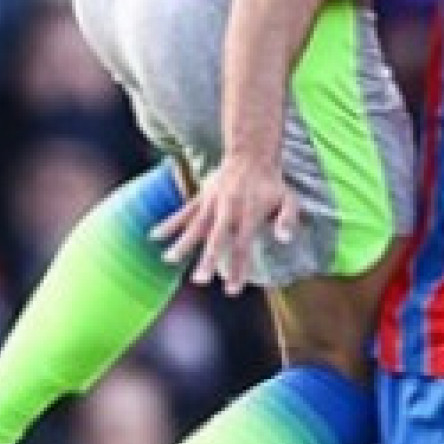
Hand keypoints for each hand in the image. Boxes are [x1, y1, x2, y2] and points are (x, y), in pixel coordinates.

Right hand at [152, 155, 299, 295]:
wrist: (251, 154)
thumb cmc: (271, 183)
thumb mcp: (289, 199)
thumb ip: (288, 219)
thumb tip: (284, 240)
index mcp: (249, 214)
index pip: (243, 246)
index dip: (238, 268)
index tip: (231, 290)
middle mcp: (228, 210)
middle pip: (216, 238)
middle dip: (207, 259)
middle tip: (199, 280)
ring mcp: (212, 203)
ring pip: (196, 225)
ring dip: (183, 243)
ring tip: (169, 260)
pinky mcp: (202, 197)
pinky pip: (184, 211)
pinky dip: (170, 223)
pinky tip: (154, 235)